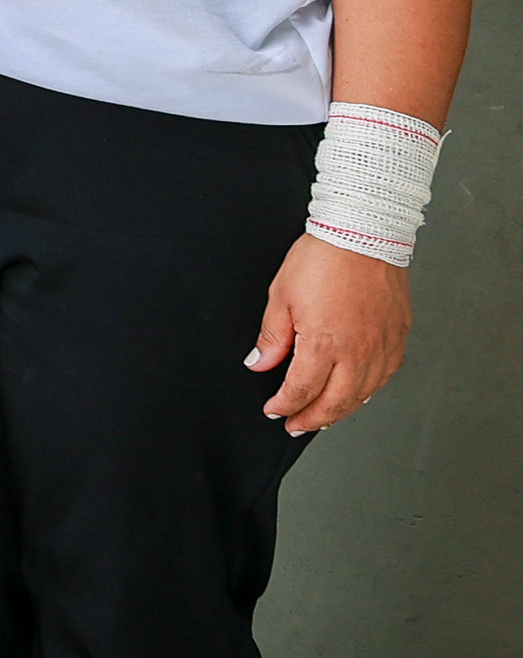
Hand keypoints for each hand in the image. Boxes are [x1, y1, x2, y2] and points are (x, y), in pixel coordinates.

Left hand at [247, 234, 412, 434]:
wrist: (363, 232)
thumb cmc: (322, 258)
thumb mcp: (280, 297)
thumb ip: (272, 338)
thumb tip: (260, 364)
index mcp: (325, 343)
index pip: (301, 389)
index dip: (285, 405)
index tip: (274, 410)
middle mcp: (358, 350)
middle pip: (335, 402)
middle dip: (312, 418)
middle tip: (296, 425)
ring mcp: (382, 345)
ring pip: (363, 393)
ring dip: (341, 410)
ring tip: (323, 416)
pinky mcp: (398, 335)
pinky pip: (385, 375)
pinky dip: (368, 390)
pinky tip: (357, 392)